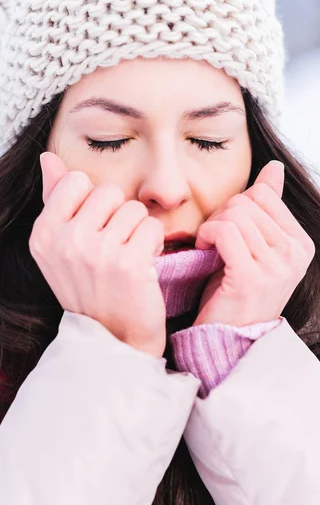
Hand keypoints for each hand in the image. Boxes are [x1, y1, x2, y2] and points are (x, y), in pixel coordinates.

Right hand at [29, 151, 166, 356]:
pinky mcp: (128, 264)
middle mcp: (65, 242)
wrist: (112, 338)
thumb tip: (47, 157)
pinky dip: (154, 243)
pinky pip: (152, 225)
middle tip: (114, 247)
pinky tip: (144, 264)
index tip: (93, 231)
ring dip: (138, 230)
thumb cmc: (89, 287)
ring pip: (133, 208)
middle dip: (118, 216)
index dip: (93, 203)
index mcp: (43, 234)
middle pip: (108, 191)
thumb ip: (55, 200)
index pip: (76, 180)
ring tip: (128, 257)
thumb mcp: (60, 247)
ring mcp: (96, 253)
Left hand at [193, 161, 315, 326]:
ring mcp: (276, 267)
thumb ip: (266, 208)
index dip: (237, 206)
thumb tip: (273, 167)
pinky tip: (203, 250)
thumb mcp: (254, 246)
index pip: (264, 195)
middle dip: (222, 215)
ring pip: (235, 214)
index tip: (226, 229)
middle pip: (247, 203)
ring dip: (212, 226)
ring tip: (208, 247)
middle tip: (212, 240)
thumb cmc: (234, 291)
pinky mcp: (251, 277)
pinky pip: (224, 230)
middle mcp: (295, 254)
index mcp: (301, 244)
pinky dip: (207, 234)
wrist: (225, 337)